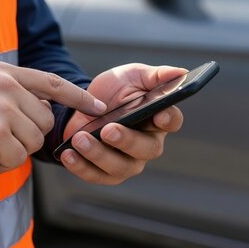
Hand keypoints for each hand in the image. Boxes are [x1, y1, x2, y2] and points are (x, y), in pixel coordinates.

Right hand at [0, 62, 105, 173]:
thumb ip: (14, 94)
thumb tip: (46, 112)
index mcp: (3, 72)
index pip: (52, 82)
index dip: (78, 96)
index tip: (98, 106)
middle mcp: (6, 84)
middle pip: (45, 121)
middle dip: (26, 137)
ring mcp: (2, 106)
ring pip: (33, 142)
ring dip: (12, 151)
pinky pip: (17, 158)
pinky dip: (0, 164)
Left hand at [61, 64, 185, 184]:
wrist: (82, 106)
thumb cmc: (115, 91)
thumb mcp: (133, 76)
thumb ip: (156, 75)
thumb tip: (181, 72)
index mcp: (159, 118)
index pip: (172, 121)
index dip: (168, 119)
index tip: (158, 114)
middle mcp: (148, 143)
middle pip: (146, 149)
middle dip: (127, 140)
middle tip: (108, 130)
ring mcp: (128, 161)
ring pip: (120, 167)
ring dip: (99, 154)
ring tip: (79, 139)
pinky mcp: (106, 173)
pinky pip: (96, 175)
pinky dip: (80, 166)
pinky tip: (68, 155)